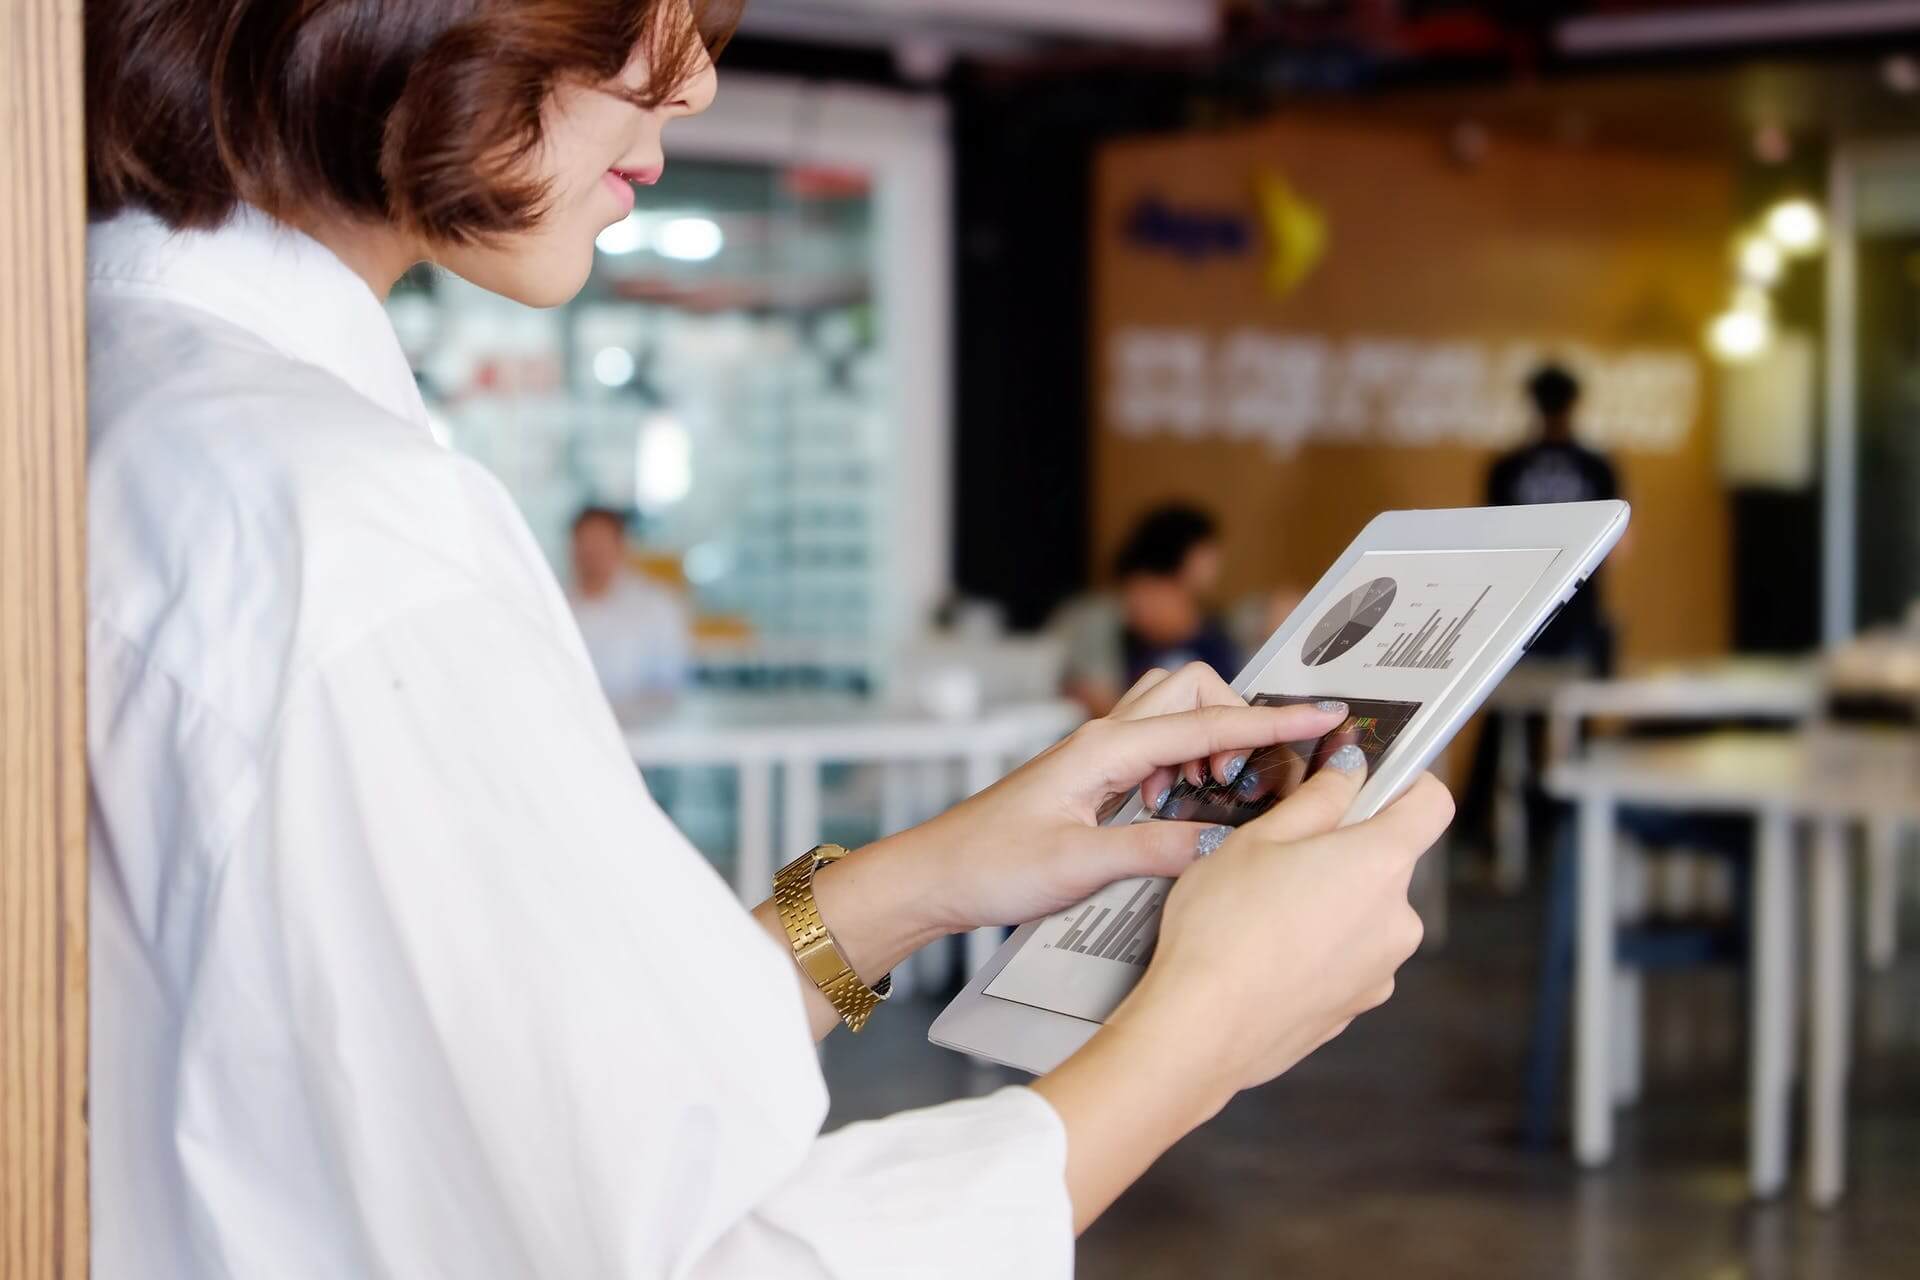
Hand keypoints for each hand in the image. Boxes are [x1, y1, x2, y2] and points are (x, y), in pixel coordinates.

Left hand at [857, 663, 1352, 940]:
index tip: (1322, 716)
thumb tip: (1221, 841)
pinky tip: (1173, 812)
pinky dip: (1180, 769)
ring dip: (1206, 746)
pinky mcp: (1089, 779)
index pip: (1208, 723)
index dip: (1271, 722)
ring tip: (1212, 796)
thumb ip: (1154, 848)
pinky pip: (1154, 751)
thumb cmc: (990, 866)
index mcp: (1105, 749)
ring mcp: (1095, 756)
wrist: (934, 875)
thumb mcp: (1078, 866)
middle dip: (1235, 721)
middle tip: (1246, 778)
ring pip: (1173, 718)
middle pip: (1192, 692)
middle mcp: (1103, 739)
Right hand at [1117, 759, 1452, 1099]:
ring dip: (1329, 901)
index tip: (1369, 781)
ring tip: (1264, 912)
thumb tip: (1350, 772)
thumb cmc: (1222, 927)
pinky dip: (1318, 947)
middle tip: (1282, 853)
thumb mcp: (1257, 839)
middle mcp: (1397, 919)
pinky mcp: (1356, 1006)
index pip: (1431, 804)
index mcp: (1380, 864)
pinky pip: (1347, 957)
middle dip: (1344, 850)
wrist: (1202, 1029)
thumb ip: (1316, 799)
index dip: (1406, 783)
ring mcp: (1381, 970)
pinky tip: (1267, 952)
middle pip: (1388, 862)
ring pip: (1364, 912)